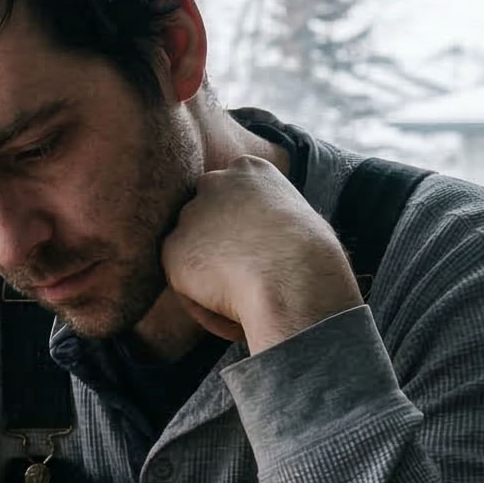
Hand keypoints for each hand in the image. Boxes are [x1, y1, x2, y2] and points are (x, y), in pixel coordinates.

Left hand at [159, 155, 361, 354]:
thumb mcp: (300, 222)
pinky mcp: (172, 249)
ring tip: (245, 302)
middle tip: (245, 279)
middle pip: (205, 220)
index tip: (257, 251)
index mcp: (249, 170)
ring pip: (193, 254)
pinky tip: (231, 313)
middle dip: (218, 248)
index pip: (231, 195)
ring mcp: (189, 215)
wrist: (294, 278)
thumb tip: (264, 240)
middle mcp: (213, 183)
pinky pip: (182, 283)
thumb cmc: (311, 256)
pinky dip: (201, 303)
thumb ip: (271, 220)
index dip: (241, 228)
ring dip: (212, 278)